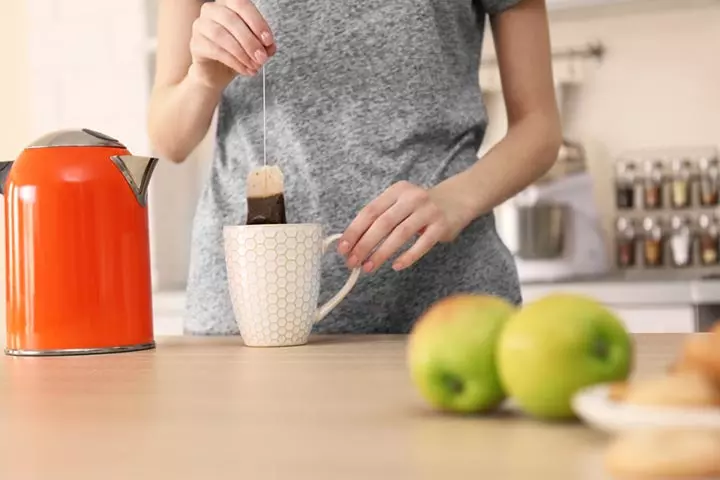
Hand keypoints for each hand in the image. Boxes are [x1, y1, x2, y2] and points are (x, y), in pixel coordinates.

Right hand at [189, 0, 275, 88]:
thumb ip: (264, 44)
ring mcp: (200, 25)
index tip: (268, 41)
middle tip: (262, 58)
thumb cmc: (236, 53)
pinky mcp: (195, 44)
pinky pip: (215, 50)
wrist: (217, 73)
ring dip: (242, 52)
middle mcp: (211, 10)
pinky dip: (234, 61)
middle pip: (232, 19)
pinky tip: (244, 69)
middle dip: (251, 41)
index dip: (257, 22)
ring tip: (254, 65)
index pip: (241, 4)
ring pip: (222, 35)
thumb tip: (269, 47)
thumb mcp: (255, 47)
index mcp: (227, 4)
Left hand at [337, 181, 471, 273]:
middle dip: (364, 244)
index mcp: (396, 191)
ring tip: (369, 267)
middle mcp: (411, 197)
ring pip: (400, 234)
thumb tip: (352, 244)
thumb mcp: (399, 204)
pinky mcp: (442, 225)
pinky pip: (422, 244)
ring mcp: (428, 210)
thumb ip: (379, 219)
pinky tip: (396, 266)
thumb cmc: (420, 208)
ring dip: (382, 252)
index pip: (370, 211)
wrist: (457, 199)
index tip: (343, 248)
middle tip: (353, 262)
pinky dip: (408, 256)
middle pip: (382, 223)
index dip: (354, 230)